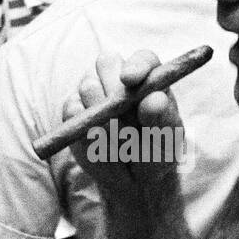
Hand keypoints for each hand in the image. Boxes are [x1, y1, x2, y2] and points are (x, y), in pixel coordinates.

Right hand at [68, 50, 184, 203]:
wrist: (131, 179)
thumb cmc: (155, 153)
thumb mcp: (166, 142)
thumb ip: (162, 120)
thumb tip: (154, 99)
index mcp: (149, 78)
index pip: (144, 59)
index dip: (136, 66)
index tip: (130, 81)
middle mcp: (118, 77)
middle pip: (107, 62)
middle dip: (115, 89)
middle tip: (125, 122)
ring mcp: (92, 90)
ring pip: (89, 87)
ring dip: (105, 119)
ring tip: (122, 144)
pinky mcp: (72, 108)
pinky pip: (73, 111)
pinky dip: (87, 131)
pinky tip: (102, 147)